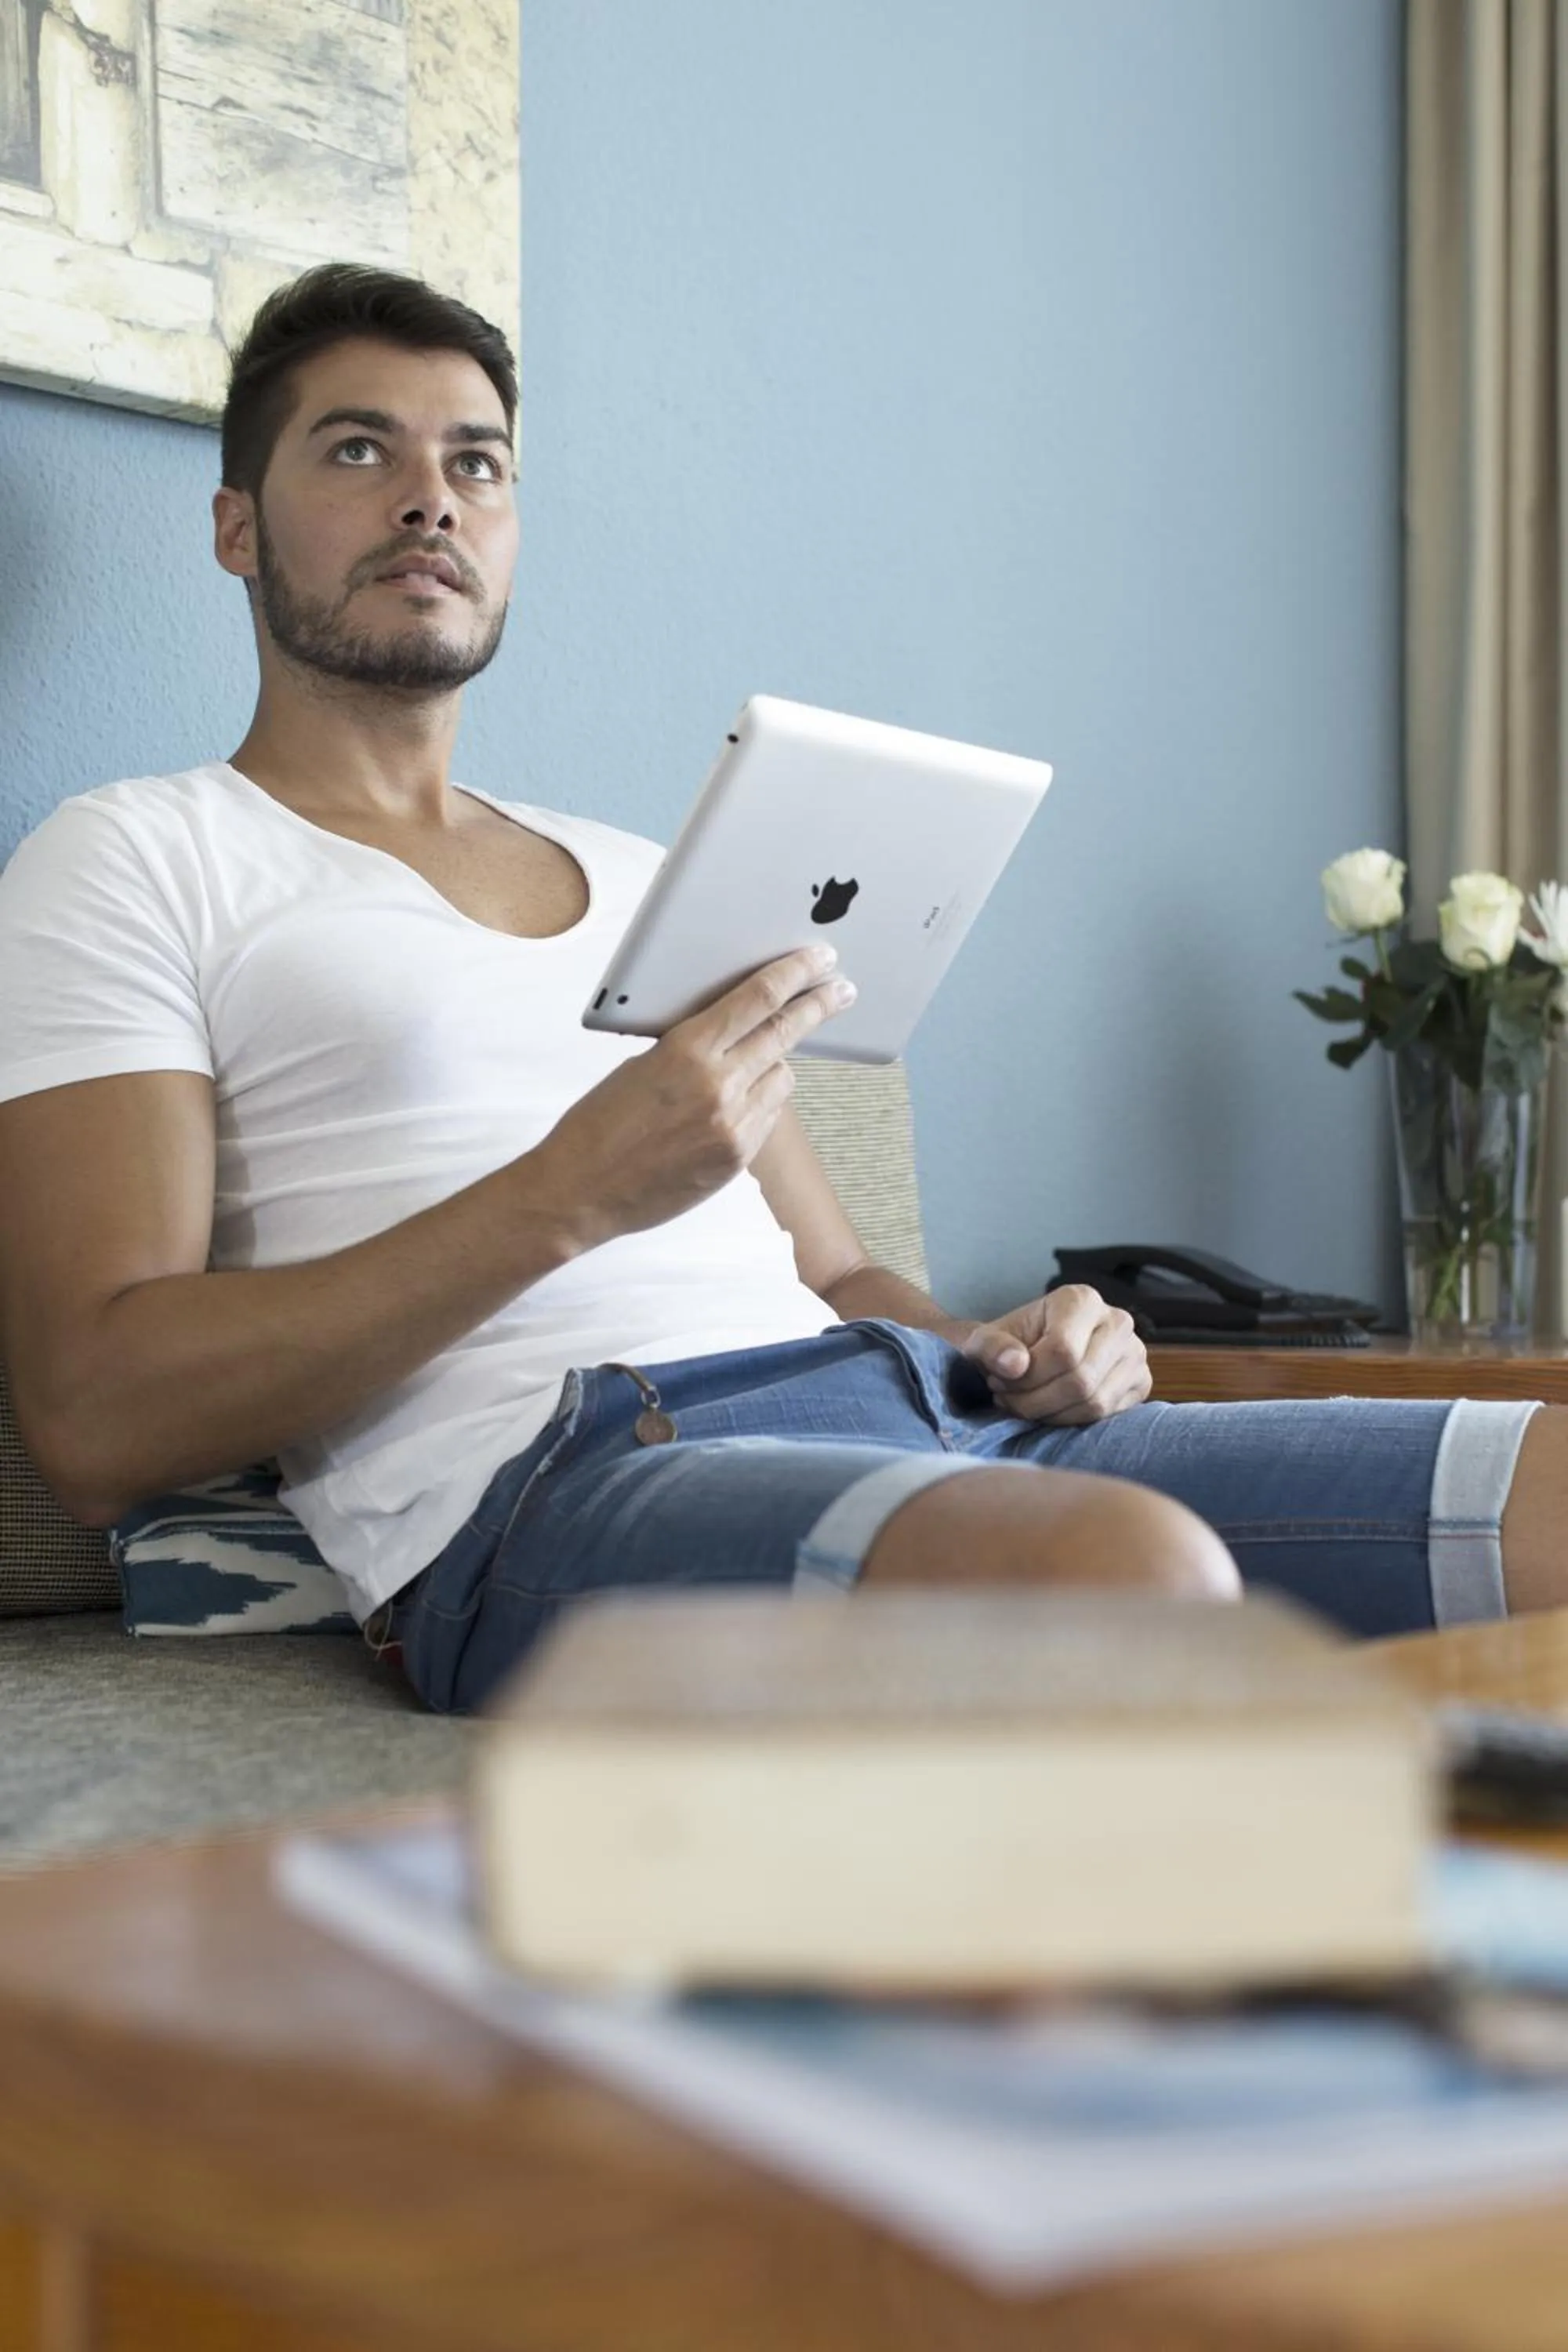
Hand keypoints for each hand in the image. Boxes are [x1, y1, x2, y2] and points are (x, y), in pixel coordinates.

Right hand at [532, 944, 856, 1246]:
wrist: (581, 1190)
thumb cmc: (599, 1123)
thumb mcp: (642, 1065)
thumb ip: (692, 1046)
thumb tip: (732, 1030)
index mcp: (686, 1049)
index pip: (758, 998)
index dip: (796, 973)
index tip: (820, 959)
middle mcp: (718, 1085)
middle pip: (785, 1032)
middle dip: (818, 1006)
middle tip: (843, 990)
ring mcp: (733, 1125)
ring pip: (782, 1078)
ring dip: (773, 1065)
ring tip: (747, 1070)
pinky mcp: (737, 1158)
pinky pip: (767, 1117)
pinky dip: (758, 1104)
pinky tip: (728, 1109)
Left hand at [960, 1286, 1150, 1423]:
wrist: (1026, 1353)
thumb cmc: (1006, 1346)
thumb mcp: (983, 1341)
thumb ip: (990, 1347)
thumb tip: (1014, 1365)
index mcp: (1081, 1300)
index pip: (1062, 1350)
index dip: (1026, 1377)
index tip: (998, 1381)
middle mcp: (1117, 1321)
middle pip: (1080, 1380)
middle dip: (1035, 1400)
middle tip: (1008, 1399)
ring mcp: (1135, 1353)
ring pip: (1094, 1402)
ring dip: (1050, 1414)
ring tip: (1024, 1403)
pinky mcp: (1140, 1382)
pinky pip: (1107, 1414)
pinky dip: (1070, 1420)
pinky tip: (1049, 1409)